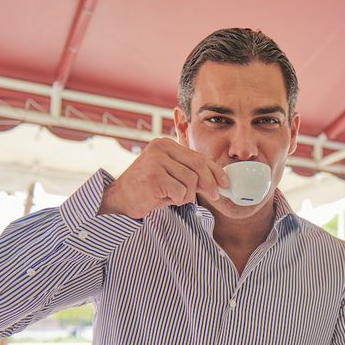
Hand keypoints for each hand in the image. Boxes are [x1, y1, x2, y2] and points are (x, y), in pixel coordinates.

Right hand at [98, 138, 228, 218]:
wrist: (120, 200)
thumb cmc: (148, 189)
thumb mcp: (172, 176)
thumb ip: (191, 174)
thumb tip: (218, 182)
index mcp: (166, 145)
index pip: (198, 156)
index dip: (215, 170)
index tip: (225, 182)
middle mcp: (160, 148)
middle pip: (198, 167)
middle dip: (209, 184)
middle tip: (214, 195)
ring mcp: (155, 161)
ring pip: (190, 181)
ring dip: (186, 195)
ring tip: (171, 196)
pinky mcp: (153, 177)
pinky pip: (179, 192)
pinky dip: (175, 200)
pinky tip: (162, 198)